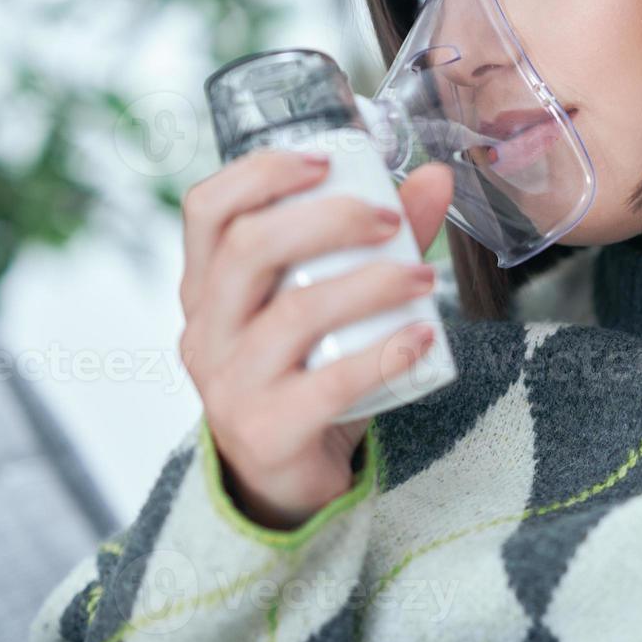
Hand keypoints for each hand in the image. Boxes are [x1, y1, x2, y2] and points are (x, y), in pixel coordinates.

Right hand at [177, 148, 453, 530]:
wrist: (284, 479)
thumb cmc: (305, 372)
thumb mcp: (326, 302)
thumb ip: (375, 239)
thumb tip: (435, 177)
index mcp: (207, 285)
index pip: (207, 209)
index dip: (261, 173)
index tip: (325, 162)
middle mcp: (206, 330)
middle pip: (249, 249)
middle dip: (329, 220)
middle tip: (390, 220)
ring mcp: (229, 385)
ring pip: (294, 314)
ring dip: (370, 284)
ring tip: (423, 276)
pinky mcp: (267, 433)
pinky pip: (329, 385)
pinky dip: (385, 354)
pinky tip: (424, 336)